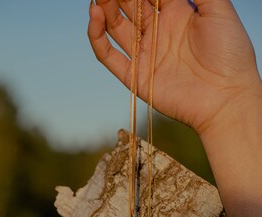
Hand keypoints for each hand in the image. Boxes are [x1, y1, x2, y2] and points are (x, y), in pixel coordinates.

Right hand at [88, 0, 260, 134]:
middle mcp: (156, 33)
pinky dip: (97, 39)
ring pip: (115, 29)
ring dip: (104, 11)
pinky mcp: (135, 77)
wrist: (226, 97)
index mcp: (175, 14)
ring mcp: (144, 55)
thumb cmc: (230, 53)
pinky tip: (95, 18)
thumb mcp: (218, 9)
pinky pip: (110, 57)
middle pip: (128, 7)